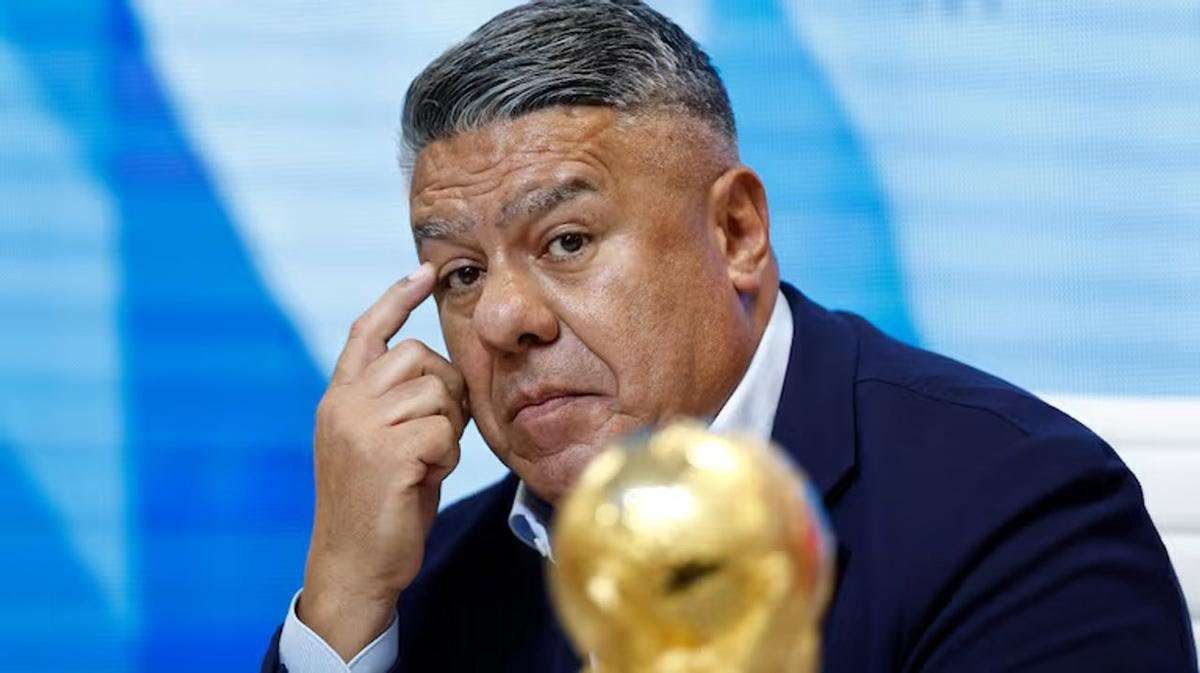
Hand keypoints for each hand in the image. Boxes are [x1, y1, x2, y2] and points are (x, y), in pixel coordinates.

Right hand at [297, 263, 466, 660]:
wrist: (354, 566)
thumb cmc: (378, 507)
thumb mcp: (377, 443)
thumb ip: (394, 403)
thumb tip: (439, 372)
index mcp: (338, 398)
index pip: (367, 332)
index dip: (397, 298)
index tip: (426, 271)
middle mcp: (344, 404)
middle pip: (418, 356)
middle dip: (444, 388)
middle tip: (436, 432)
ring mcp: (361, 426)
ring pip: (436, 391)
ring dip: (447, 427)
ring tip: (425, 460)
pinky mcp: (385, 452)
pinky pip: (443, 430)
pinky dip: (447, 454)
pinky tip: (425, 477)